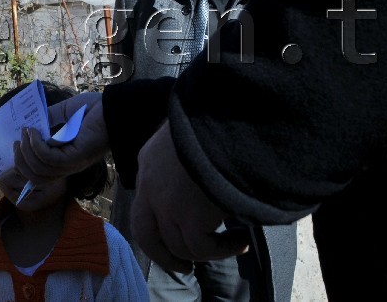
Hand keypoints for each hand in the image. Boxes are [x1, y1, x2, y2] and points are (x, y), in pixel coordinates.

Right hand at [14, 91, 107, 180]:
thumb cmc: (93, 110)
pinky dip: (36, 145)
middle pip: (36, 178)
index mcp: (65, 159)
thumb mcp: (64, 113)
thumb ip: (48, 119)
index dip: (23, 164)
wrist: (113, 108)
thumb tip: (29, 125)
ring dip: (26, 151)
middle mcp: (68, 166)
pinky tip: (34, 131)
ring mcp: (72, 164)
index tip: (16, 145)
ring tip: (26, 131)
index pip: (40, 175)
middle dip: (20, 160)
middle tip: (17, 141)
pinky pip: (48, 158)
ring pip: (39, 170)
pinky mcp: (76, 158)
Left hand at [130, 123, 249, 271]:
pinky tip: (241, 241)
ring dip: (206, 253)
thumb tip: (207, 180)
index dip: (160, 220)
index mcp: (149, 160)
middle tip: (182, 266)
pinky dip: (222, 250)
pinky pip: (201, 248)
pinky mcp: (188, 217)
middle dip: (163, 255)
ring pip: (177, 246)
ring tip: (235, 243)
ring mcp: (166, 203)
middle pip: (145, 233)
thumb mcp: (193, 135)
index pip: (145, 200)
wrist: (227, 120)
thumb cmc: (218, 120)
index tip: (178, 229)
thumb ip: (191, 157)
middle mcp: (150, 185)